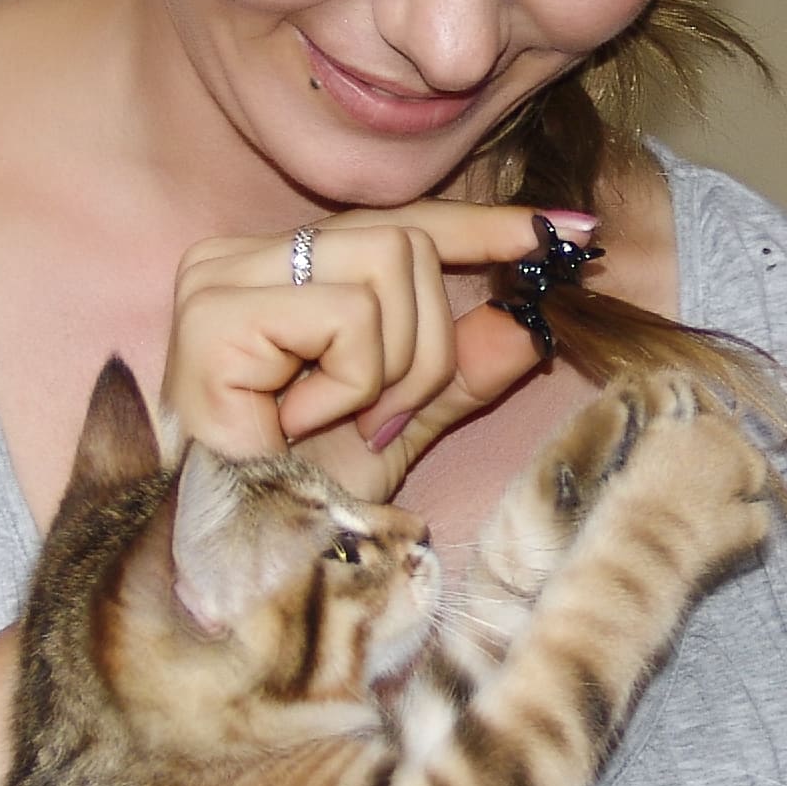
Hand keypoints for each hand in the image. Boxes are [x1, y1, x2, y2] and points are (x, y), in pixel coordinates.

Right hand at [164, 203, 586, 498]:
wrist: (233, 562)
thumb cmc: (295, 498)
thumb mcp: (399, 425)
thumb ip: (460, 369)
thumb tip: (532, 319)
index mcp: (279, 270)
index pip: (400, 223)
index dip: (486, 227)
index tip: (571, 231)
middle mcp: (242, 256)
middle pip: (405, 240)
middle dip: (427, 345)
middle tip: (379, 417)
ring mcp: (220, 278)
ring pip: (388, 262)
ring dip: (391, 366)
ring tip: (335, 421)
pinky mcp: (215, 315)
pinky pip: (349, 315)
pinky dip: (351, 382)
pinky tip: (295, 423)